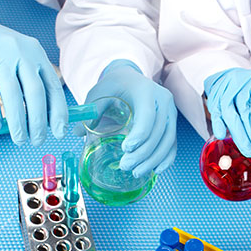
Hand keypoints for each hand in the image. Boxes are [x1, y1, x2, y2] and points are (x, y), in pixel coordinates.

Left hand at [81, 59, 176, 176]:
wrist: (131, 78)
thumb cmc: (115, 86)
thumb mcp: (100, 93)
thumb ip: (92, 111)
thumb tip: (77, 132)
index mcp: (146, 91)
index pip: (147, 116)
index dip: (139, 135)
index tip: (126, 149)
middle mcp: (163, 100)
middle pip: (158, 132)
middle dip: (143, 153)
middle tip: (126, 166)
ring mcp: (171, 112)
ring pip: (167, 140)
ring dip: (153, 160)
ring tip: (137, 172)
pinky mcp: (172, 123)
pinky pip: (172, 143)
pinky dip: (166, 158)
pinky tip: (157, 170)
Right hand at [204, 68, 250, 161]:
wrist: (227, 76)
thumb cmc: (250, 88)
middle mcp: (239, 87)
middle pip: (246, 115)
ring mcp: (225, 93)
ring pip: (231, 117)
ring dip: (240, 137)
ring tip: (249, 152)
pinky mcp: (214, 100)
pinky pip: (215, 115)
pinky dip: (219, 126)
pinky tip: (223, 137)